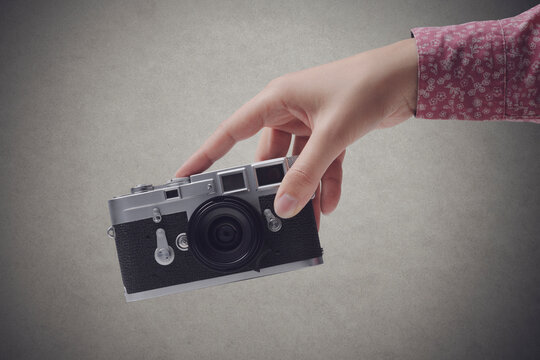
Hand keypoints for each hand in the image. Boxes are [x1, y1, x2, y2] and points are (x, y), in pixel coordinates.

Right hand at [176, 38, 417, 228]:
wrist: (406, 78)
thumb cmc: (366, 85)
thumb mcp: (331, 135)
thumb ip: (307, 173)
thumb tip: (285, 204)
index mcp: (277, 99)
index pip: (231, 130)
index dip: (207, 154)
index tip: (187, 175)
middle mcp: (289, 110)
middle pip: (267, 156)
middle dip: (271, 185)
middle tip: (269, 209)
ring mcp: (309, 122)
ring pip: (296, 164)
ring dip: (302, 189)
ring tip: (306, 217)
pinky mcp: (328, 132)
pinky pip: (319, 163)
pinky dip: (324, 182)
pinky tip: (329, 203)